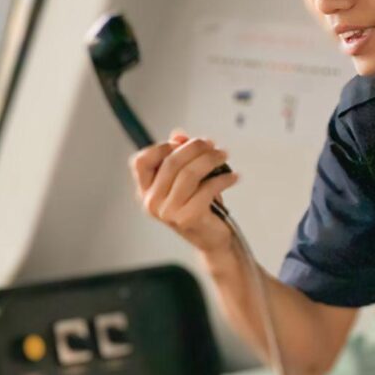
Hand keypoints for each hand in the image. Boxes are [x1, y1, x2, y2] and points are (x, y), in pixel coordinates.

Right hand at [132, 132, 239, 258]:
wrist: (211, 239)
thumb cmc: (199, 206)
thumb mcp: (186, 179)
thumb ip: (180, 156)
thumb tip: (179, 135)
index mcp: (146, 191)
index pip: (140, 162)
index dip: (162, 147)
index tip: (182, 143)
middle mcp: (152, 202)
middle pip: (171, 162)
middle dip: (195, 147)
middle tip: (212, 145)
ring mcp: (168, 212)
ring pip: (189, 173)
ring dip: (211, 159)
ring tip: (223, 156)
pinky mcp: (188, 218)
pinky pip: (207, 188)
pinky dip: (224, 179)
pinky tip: (233, 177)